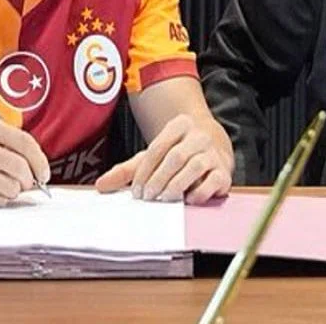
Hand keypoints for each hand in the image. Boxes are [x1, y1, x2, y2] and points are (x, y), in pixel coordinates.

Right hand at [0, 116, 49, 205]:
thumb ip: (12, 144)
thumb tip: (40, 170)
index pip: (26, 143)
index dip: (40, 161)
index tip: (44, 174)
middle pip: (21, 167)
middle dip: (28, 180)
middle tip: (25, 183)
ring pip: (12, 186)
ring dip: (13, 190)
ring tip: (1, 184)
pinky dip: (0, 198)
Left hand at [94, 114, 232, 203]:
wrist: (213, 149)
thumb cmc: (178, 154)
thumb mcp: (153, 157)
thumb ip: (128, 170)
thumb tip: (101, 185)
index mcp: (179, 126)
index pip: (157, 147)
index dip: (145, 171)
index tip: (137, 191)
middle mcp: (199, 137)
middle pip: (176, 157)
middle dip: (159, 179)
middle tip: (148, 197)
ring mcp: (214, 153)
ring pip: (195, 167)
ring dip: (177, 185)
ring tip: (164, 199)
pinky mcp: (224, 172)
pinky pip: (213, 182)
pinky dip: (199, 193)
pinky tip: (187, 200)